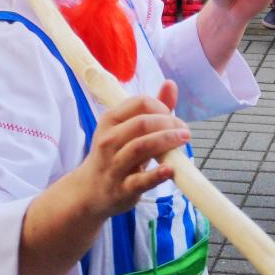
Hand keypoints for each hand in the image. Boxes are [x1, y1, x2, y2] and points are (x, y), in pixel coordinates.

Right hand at [66, 85, 189, 218]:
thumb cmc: (114, 155)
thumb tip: (171, 84)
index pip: (140, 103)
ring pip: (140, 147)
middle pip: (142, 124)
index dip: (162, 107)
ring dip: (166, 141)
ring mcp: (114, 165)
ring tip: (184, 141)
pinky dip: (157, 175)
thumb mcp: (126, 130)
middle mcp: (109, 140)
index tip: (175, 120)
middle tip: (184, 132)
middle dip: (168, 124)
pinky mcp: (122, 189)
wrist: (89, 190)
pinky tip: (171, 170)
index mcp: (110, 120)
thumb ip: (151, 109)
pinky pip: (140, 180)